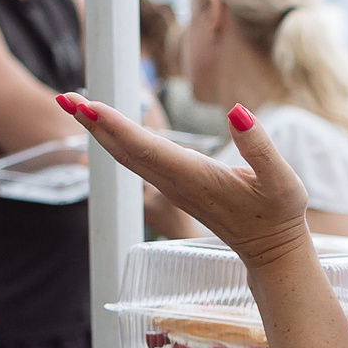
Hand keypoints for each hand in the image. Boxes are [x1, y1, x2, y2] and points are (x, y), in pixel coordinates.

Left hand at [61, 95, 310, 270]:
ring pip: (127, 157)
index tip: (89, 106)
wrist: (270, 249)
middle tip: (65, 98)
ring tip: (76, 106)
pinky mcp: (174, 186)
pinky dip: (116, 141)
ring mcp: (171, 187)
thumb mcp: (282, 180)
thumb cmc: (278, 213)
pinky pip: (137, 162)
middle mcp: (175, 183)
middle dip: (95, 125)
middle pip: (125, 152)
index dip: (117, 126)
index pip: (147, 149)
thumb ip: (260, 146)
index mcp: (195, 177)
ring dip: (100, 132)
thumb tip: (237, 112)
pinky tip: (105, 128)